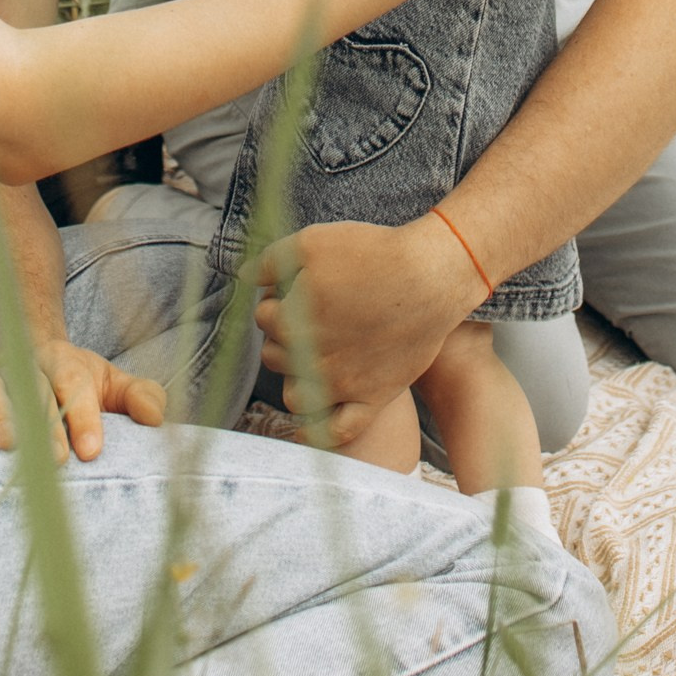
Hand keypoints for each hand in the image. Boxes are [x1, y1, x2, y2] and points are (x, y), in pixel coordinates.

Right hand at [0, 338, 167, 461]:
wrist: (31, 359)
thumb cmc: (78, 384)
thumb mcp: (113, 386)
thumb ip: (140, 397)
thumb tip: (156, 417)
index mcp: (64, 364)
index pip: (74, 383)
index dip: (84, 415)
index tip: (93, 451)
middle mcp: (25, 369)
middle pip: (32, 389)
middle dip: (45, 423)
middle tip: (58, 461)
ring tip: (7, 446)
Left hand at [253, 215, 471, 434]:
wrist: (430, 276)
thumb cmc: (372, 253)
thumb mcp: (313, 242)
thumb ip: (271, 261)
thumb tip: (245, 277)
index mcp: (291, 323)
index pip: (264, 317)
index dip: (278, 299)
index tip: (296, 290)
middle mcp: (311, 361)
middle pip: (276, 355)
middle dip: (285, 336)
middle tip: (311, 317)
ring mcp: (342, 385)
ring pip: (295, 396)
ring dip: (296, 377)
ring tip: (313, 356)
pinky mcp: (371, 399)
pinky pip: (336, 431)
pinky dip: (316, 434)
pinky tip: (306, 430)